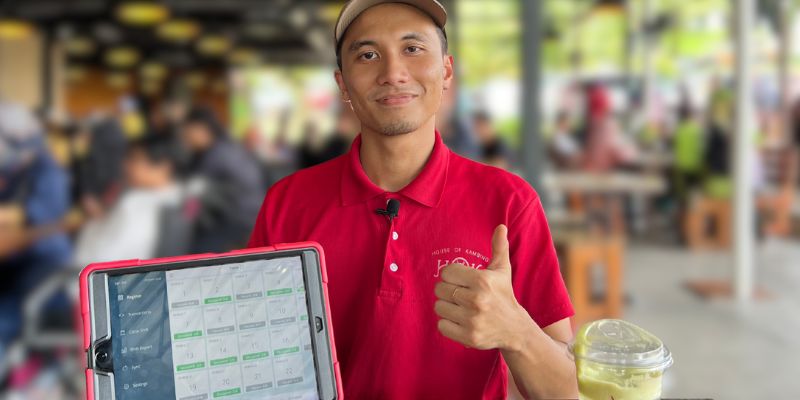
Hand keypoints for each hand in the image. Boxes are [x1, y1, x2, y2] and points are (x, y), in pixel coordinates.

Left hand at [434, 224, 532, 350]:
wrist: (516, 329)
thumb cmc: (504, 296)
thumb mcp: (502, 271)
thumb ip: (499, 248)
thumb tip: (500, 227)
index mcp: (482, 281)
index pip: (446, 272)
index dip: (452, 276)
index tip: (462, 281)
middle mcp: (476, 300)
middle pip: (440, 289)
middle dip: (448, 291)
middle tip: (460, 295)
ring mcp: (472, 320)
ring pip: (438, 307)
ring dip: (447, 307)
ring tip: (460, 308)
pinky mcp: (468, 337)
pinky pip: (441, 326)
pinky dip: (448, 324)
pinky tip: (460, 321)